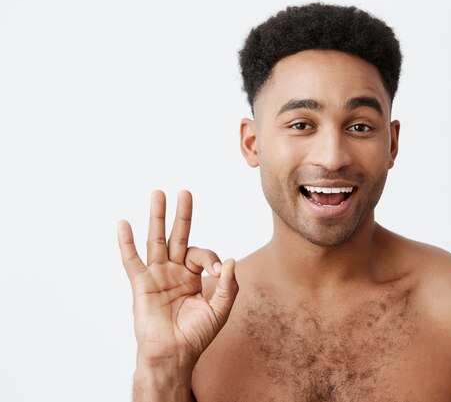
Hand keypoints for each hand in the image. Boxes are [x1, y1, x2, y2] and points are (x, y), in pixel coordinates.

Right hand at [117, 190, 237, 367]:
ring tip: (158, 193)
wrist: (175, 354)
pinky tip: (123, 224)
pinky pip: (132, 260)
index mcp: (193, 275)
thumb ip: (228, 286)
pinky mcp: (141, 284)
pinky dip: (126, 243)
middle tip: (185, 192)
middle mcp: (174, 271)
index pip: (202, 254)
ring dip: (157, 217)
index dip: (211, 258)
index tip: (218, 270)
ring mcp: (157, 275)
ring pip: (156, 240)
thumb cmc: (196, 334)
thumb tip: (230, 260)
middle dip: (182, 215)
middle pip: (178, 236)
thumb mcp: (220, 309)